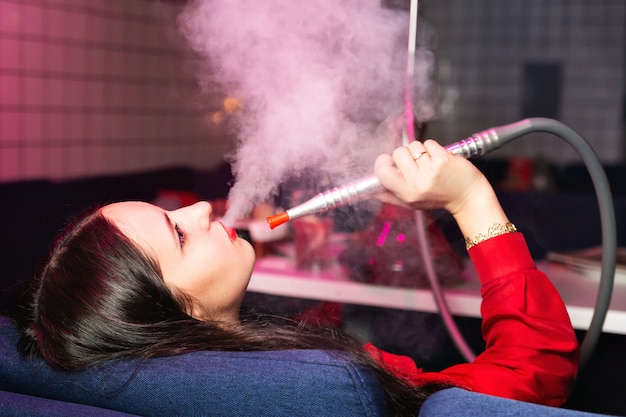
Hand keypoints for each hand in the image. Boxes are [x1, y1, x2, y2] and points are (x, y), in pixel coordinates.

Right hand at [374, 139, 510, 238]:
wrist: (467, 197)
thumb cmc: (439, 198)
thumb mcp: (411, 203)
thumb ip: (390, 196)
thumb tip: (371, 191)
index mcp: (406, 193)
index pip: (382, 172)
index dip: (384, 162)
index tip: (390, 161)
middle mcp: (416, 184)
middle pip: (398, 153)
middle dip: (406, 153)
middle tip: (417, 164)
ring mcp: (429, 171)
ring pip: (414, 146)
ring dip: (421, 150)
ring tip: (430, 162)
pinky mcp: (442, 161)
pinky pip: (429, 143)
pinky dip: (434, 148)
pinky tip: (440, 159)